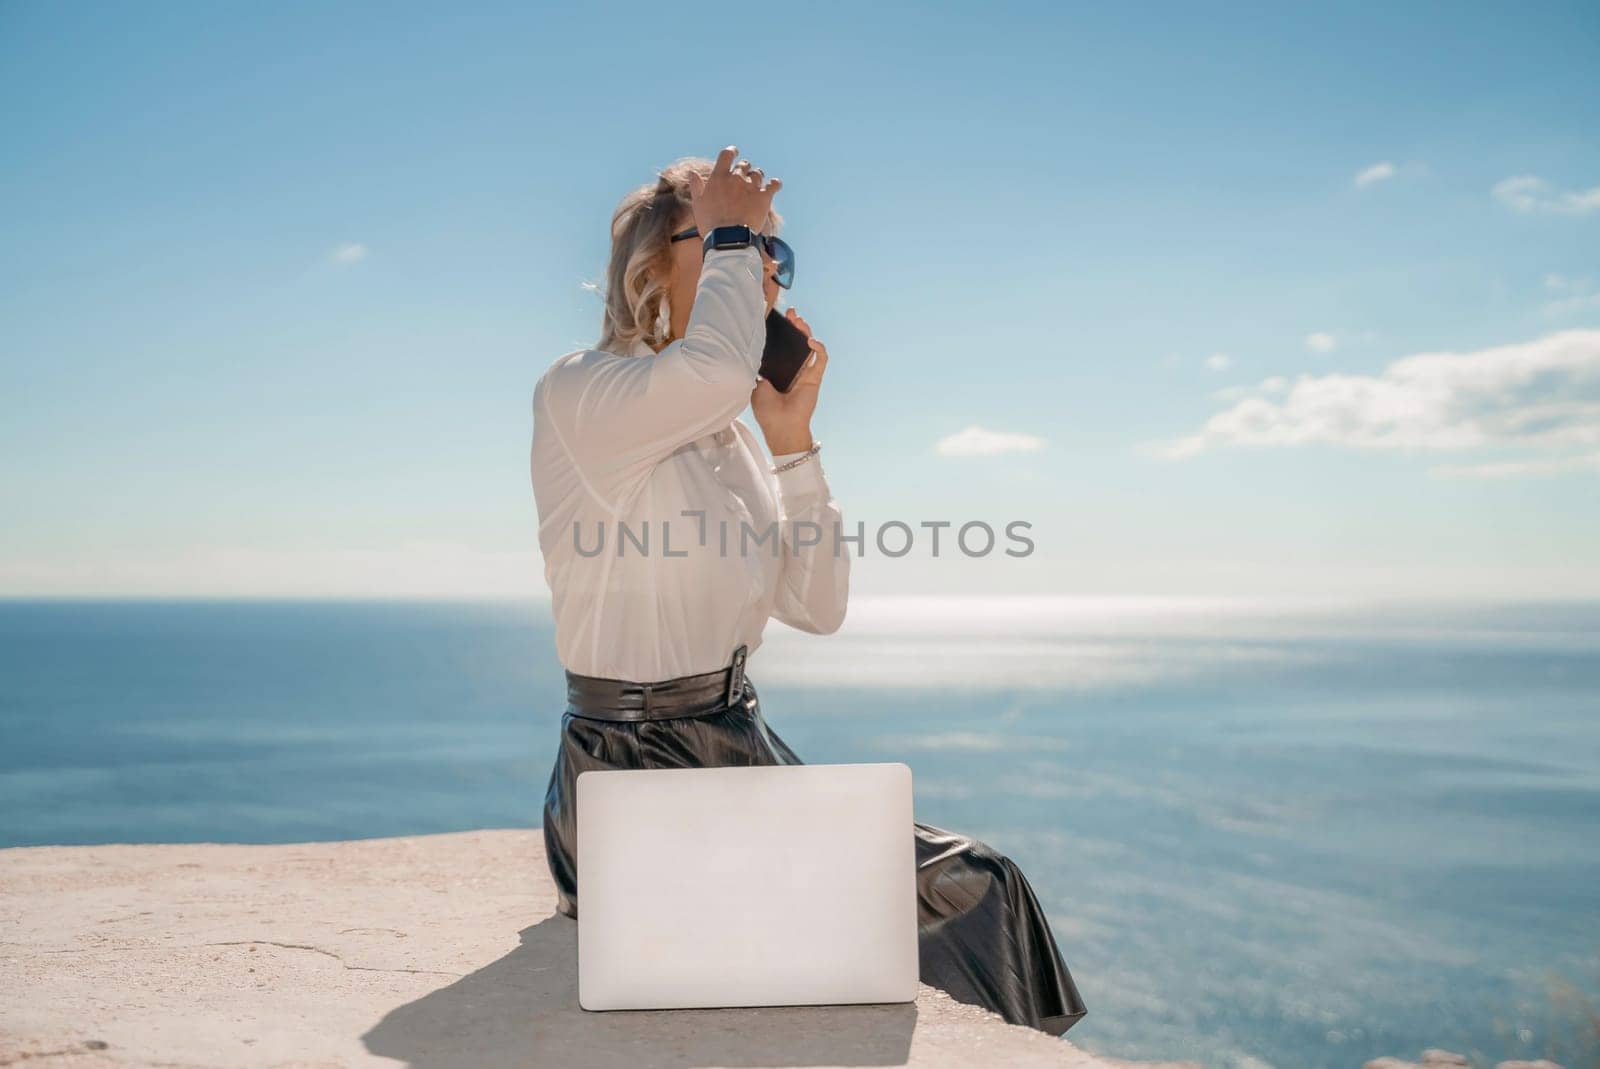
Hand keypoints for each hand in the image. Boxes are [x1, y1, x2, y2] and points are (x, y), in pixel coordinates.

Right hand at [686, 145, 781, 232]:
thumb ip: (696, 186)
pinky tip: (775, 184)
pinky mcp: (764, 197)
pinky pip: (773, 185)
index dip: (731, 151)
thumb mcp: (698, 203)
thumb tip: (692, 172)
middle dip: (744, 168)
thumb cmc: (711, 222)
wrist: (729, 237)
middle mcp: (736, 178)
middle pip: (744, 165)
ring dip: (757, 176)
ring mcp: (751, 187)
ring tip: (756, 181)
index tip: (734, 151)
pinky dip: (775, 184)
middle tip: (744, 174)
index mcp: (719, 177)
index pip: (726, 155)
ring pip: (758, 174)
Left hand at [751, 307, 826, 454]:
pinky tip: (811, 341)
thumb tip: (753, 350)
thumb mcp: (755, 385)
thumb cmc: (767, 410)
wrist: (780, 427)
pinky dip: (819, 348)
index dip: (781, 332)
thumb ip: (758, 368)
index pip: (782, 346)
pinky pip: (821, 359)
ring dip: (806, 332)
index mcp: (779, 371)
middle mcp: (793, 369)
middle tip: (790, 314)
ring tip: (799, 322)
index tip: (776, 318)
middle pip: (797, 342)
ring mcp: (806, 373)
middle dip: (795, 326)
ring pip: (810, 347)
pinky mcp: (816, 378)